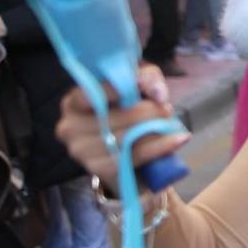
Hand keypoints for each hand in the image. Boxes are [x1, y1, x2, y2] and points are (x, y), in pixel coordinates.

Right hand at [53, 64, 190, 189]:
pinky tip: (178, 139)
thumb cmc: (130, 110)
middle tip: (166, 110)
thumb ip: (146, 78)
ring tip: (173, 124)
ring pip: (125, 137)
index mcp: (73, 102)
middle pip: (113, 117)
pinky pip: (133, 156)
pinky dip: (159, 147)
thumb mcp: (138, 84)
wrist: (132, 155)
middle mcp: (70, 127)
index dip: (120, 90)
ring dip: (155, 130)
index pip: (92, 93)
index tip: (147, 89)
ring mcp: (81, 152)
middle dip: (147, 111)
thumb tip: (157, 93)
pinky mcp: (98, 170)